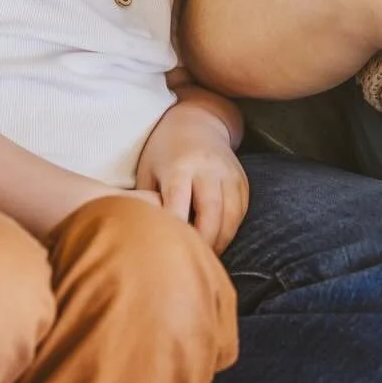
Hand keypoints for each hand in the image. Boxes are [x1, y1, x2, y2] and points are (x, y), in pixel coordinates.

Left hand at [135, 102, 249, 254]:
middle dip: (203, 242)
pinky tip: (217, 242)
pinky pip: (240, 212)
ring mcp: (228, 174)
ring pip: (231, 216)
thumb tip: (140, 234)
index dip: (176, 229)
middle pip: (211, 212)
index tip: (169, 250)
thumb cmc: (163, 151)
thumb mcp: (148, 169)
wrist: (198, 120)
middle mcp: (207, 169)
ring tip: (206, 257)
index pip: (178, 202)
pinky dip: (230, 231)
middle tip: (192, 262)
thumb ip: (146, 200)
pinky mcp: (241, 180)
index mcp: (179, 167)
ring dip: (220, 241)